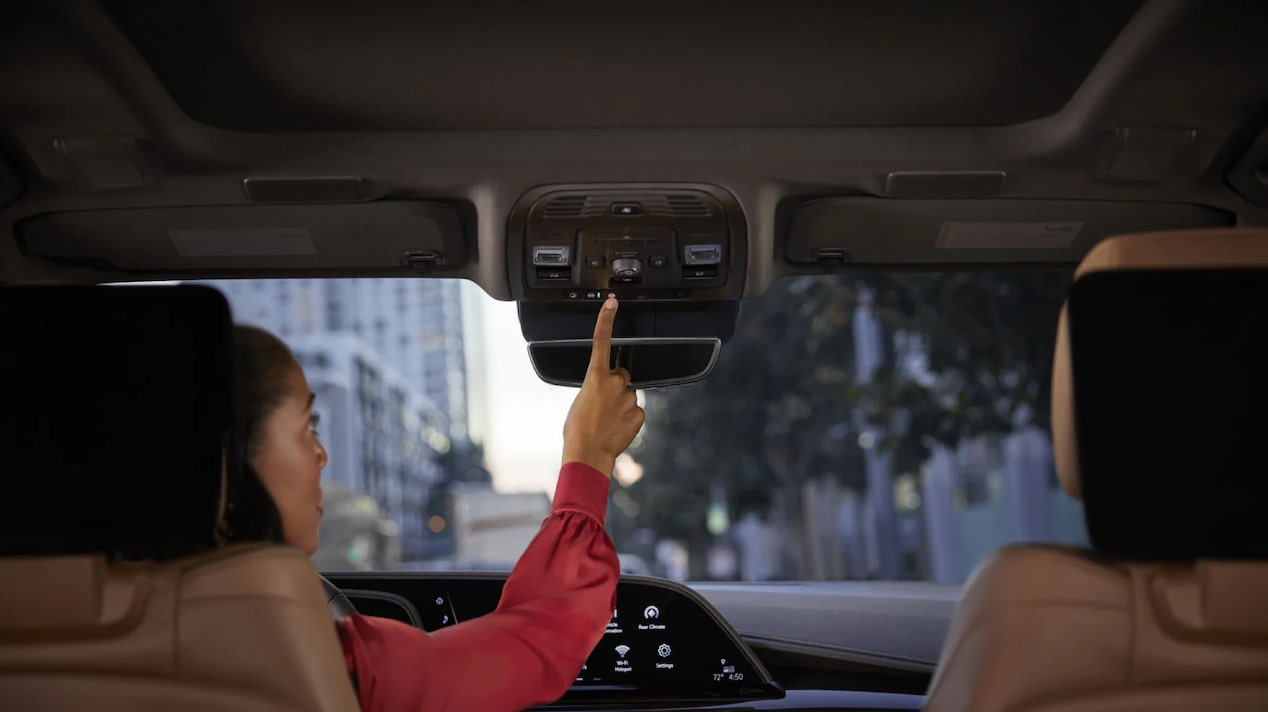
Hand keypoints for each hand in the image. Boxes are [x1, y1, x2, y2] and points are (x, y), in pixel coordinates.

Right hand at [562, 295, 644, 476]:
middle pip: (620, 375)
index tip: (612, 303)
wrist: (588, 453)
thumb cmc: (577, 429)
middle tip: (602, 404)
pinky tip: (615, 427)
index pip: (602, 340)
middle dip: (614, 384)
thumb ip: (596, 388)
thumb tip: (604, 392)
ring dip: (619, 404)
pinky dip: (627, 418)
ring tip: (606, 420)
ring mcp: (629, 397)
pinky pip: (634, 411)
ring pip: (627, 395)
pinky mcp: (639, 413)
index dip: (607, 320)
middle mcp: (615, 383)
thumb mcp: (580, 401)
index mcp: (595, 376)